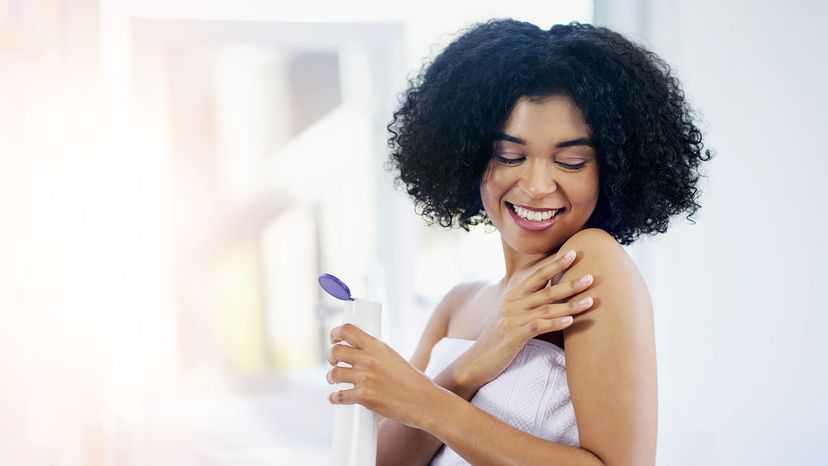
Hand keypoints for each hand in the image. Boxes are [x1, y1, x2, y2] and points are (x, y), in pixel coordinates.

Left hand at [325, 323, 442, 429]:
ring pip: (334, 373)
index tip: (334, 339)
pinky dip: (335, 398)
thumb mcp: (393, 357)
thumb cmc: (411, 380)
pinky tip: (335, 398)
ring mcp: (365, 378)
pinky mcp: (364, 397)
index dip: (335, 333)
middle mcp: (369, 359)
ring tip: (334, 380)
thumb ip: (375, 353)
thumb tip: (357, 354)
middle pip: (335, 351)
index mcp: (377, 346)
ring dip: (331, 377)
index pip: (347, 330)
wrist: (423, 401)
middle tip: (334, 361)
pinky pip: (339, 396)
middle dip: (330, 356)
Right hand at [453, 249, 594, 390]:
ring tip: (590, 301)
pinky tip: (570, 321)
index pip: (538, 275)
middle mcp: (513, 303)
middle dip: (570, 283)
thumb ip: (527, 303)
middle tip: (591, 278)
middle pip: (546, 290)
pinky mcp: (514, 336)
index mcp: (513, 296)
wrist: (476, 360)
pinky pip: (538, 326)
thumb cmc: (499, 338)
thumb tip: (550, 292)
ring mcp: (513, 319)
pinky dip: (555, 323)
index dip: (556, 264)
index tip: (574, 252)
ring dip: (571, 305)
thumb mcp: (511, 316)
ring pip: (546, 308)